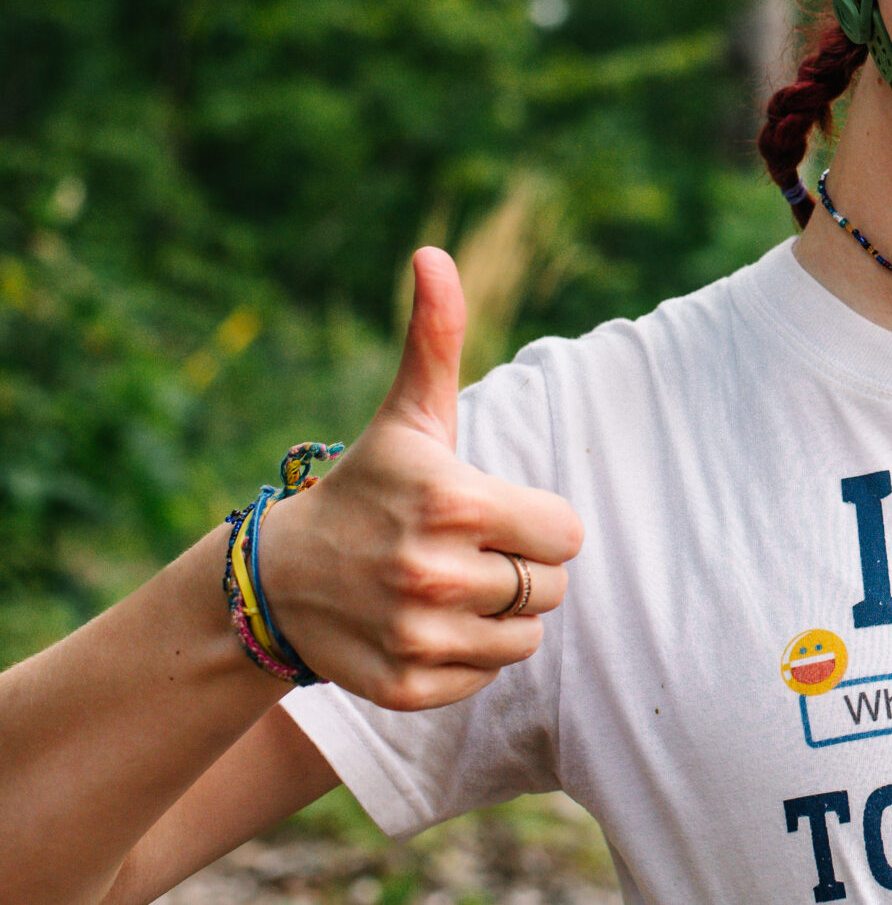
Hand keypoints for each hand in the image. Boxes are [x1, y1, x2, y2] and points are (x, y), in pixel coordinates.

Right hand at [256, 248, 583, 710]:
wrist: (276, 581)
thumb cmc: (367, 488)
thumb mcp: (409, 416)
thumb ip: (436, 337)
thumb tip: (433, 253)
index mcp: (454, 503)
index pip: (567, 533)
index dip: (540, 523)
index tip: (497, 514)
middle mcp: (435, 573)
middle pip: (552, 588)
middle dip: (524, 568)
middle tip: (472, 552)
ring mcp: (417, 635)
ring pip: (526, 638)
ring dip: (502, 616)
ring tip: (452, 587)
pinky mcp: (404, 686)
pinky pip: (486, 678)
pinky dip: (468, 658)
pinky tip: (428, 626)